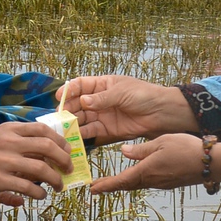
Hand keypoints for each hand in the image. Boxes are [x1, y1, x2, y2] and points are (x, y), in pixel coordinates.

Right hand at [0, 123, 70, 204]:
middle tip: (69, 169)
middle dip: (64, 159)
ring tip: (58, 186)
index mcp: (8, 130)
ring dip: (55, 180)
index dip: (60, 140)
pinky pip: (28, 187)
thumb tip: (36, 151)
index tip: (67, 150)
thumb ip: (14, 144)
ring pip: (42, 169)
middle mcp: (8, 142)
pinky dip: (39, 193)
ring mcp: (4, 161)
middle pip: (48, 147)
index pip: (43, 129)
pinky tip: (40, 196)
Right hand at [59, 75, 194, 143]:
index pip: (80, 85)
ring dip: (72, 123)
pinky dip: (82, 134)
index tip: (58, 96)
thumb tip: (83, 101)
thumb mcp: (122, 92)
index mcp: (102, 85)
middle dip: (67, 109)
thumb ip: (102, 99)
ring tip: (63, 128)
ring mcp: (103, 115)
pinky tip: (74, 136)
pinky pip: (91, 132)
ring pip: (82, 119)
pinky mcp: (107, 130)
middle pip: (77, 104)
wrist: (162, 113)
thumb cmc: (144, 95)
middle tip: (58, 116)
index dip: (68, 90)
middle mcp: (99, 100)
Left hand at [86, 133, 215, 194]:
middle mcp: (152, 181)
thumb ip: (141, 150)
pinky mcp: (170, 182)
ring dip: (123, 183)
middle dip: (111, 186)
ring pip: (137, 184)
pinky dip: (137, 180)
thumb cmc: (186, 149)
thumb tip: (124, 152)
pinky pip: (148, 182)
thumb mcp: (160, 143)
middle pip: (127, 185)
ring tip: (112, 181)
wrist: (211, 163)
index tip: (91, 189)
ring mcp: (162, 183)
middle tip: (96, 187)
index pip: (120, 181)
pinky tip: (137, 174)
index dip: (105, 185)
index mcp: (146, 171)